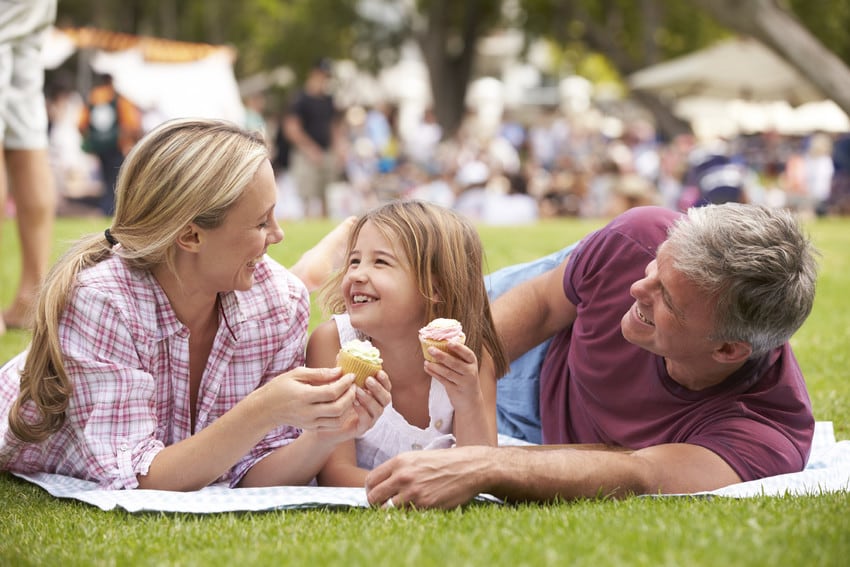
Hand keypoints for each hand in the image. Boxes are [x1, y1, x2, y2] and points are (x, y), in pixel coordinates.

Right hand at [261, 367, 355, 430]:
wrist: (265, 409)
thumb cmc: (280, 387)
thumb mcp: (297, 374)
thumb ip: (319, 373)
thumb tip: (339, 371)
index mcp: (303, 396)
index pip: (332, 392)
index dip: (345, 384)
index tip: (352, 375)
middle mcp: (307, 412)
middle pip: (338, 408)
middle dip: (351, 396)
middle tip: (354, 385)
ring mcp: (309, 422)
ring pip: (338, 420)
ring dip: (348, 407)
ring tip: (350, 394)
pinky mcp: (311, 428)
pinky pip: (331, 425)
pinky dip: (341, 416)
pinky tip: (343, 404)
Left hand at [313, 369, 391, 444]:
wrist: (325, 423)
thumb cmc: (335, 401)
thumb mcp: (340, 384)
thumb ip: (343, 371)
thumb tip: (340, 353)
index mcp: (374, 395)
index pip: (386, 387)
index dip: (385, 379)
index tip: (378, 371)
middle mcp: (376, 407)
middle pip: (386, 398)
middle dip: (378, 388)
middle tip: (368, 380)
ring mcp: (371, 419)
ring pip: (378, 409)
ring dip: (369, 399)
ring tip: (357, 391)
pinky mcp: (362, 429)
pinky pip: (367, 420)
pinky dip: (362, 411)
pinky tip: (353, 404)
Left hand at [365, 446, 491, 509]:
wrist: (470, 468)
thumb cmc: (445, 463)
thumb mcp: (418, 458)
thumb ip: (399, 469)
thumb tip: (382, 484)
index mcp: (400, 461)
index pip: (371, 480)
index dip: (371, 490)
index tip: (376, 495)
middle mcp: (403, 476)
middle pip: (374, 497)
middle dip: (376, 504)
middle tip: (384, 506)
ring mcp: (413, 492)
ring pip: (387, 510)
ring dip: (392, 512)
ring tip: (402, 508)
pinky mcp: (425, 505)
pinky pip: (406, 516)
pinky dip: (407, 516)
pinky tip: (416, 510)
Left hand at [423, 342, 482, 412]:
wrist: (471, 400)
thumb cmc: (465, 378)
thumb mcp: (467, 367)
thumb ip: (457, 357)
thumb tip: (440, 344)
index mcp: (473, 363)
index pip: (468, 354)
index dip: (459, 348)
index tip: (448, 342)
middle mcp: (470, 372)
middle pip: (455, 363)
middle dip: (442, 356)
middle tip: (430, 349)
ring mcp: (463, 382)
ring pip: (447, 373)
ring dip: (435, 366)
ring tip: (426, 361)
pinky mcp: (455, 390)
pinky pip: (443, 380)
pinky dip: (434, 373)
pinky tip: (427, 368)